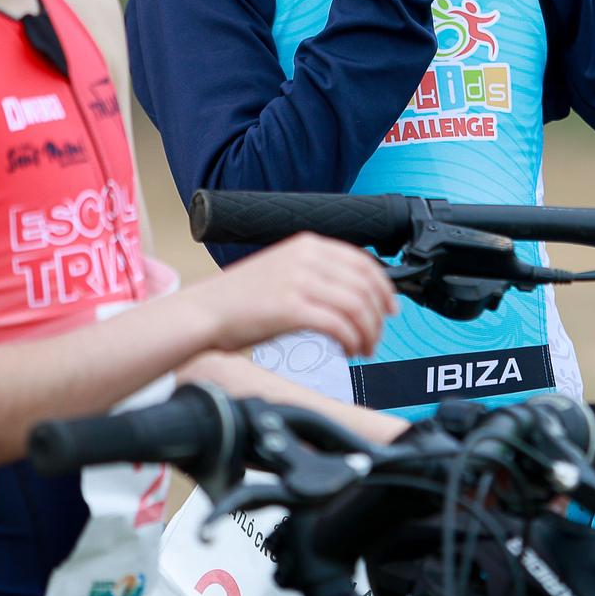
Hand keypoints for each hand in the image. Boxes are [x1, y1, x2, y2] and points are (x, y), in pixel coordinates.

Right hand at [193, 233, 396, 356]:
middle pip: (365, 285)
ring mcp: (298, 281)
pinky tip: (348, 350)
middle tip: (378, 335)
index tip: (390, 308)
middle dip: (379, 315)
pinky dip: (352, 340)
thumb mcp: (282, 270)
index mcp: (306, 245)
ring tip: (364, 348)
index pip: (362, 262)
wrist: (204, 312)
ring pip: (357, 307)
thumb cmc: (239, 300)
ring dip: (368, 332)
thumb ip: (315, 274)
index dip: (384, 288)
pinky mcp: (291, 307)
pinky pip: (339, 325)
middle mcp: (305, 258)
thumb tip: (351, 295)